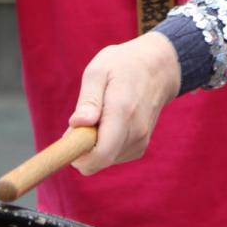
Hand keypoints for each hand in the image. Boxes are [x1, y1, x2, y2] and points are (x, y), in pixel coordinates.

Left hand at [67, 32, 180, 174]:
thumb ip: (88, 99)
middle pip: (98, 161)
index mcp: (123, 111)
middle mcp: (135, 132)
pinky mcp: (140, 147)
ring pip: (103, 161)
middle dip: (82, 147)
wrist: (158, 68)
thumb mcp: (99, 69)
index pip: (100, 154)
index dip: (77, 154)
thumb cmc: (123, 65)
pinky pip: (112, 157)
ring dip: (93, 145)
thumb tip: (78, 123)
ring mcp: (141, 141)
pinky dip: (104, 145)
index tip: (68, 136)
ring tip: (100, 115)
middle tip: (83, 118)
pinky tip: (109, 122)